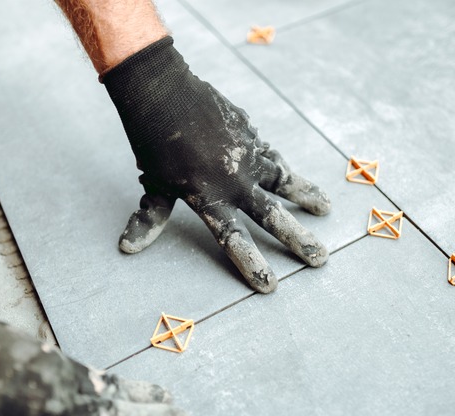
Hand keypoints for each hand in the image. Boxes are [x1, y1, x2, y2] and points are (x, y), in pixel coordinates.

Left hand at [104, 37, 330, 292]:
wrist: (164, 91)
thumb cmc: (153, 143)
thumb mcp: (154, 183)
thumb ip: (151, 217)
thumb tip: (127, 248)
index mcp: (209, 198)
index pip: (234, 239)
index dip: (251, 264)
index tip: (270, 285)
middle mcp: (235, 180)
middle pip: (272, 217)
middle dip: (298, 240)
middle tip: (320, 259)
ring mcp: (248, 155)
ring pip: (286, 181)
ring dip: (308, 196)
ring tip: (327, 209)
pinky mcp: (252, 134)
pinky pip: (272, 156)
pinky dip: (284, 168)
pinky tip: (295, 176)